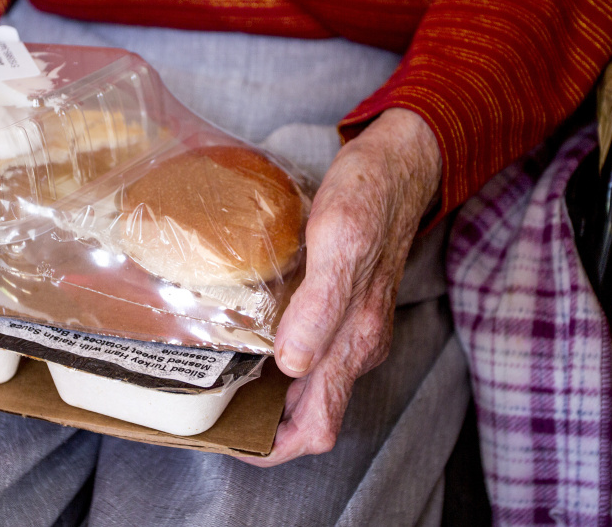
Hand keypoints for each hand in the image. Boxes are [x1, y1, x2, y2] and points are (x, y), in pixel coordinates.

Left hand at [240, 108, 440, 466]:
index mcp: (355, 338)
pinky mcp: (347, 310)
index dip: (274, 447)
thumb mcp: (340, 238)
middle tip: (210, 413)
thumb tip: (293, 365)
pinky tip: (247, 342)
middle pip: (309, 415)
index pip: (316, 426)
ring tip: (218, 384)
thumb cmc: (368, 195)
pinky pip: (312, 356)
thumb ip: (321, 305)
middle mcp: (356, 344)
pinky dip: (277, 365)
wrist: (402, 164)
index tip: (230, 440)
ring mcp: (354, 330)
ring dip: (268, 398)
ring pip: (309, 388)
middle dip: (263, 427)